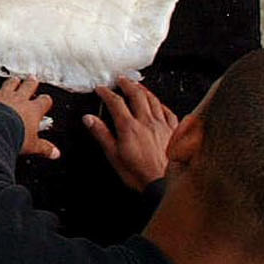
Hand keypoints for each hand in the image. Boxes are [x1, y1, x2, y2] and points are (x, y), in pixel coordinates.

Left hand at [0, 77, 58, 158]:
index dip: (45, 101)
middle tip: (32, 79)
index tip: (45, 101)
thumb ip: (44, 148)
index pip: (44, 101)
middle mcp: (19, 99)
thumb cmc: (14, 138)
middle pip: (28, 86)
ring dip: (12, 82)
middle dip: (31, 83)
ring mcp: (3, 95)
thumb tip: (55, 154)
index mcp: (33, 110)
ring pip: (10, 83)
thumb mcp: (32, 146)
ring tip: (14, 79)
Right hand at [83, 76, 178, 190]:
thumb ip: (102, 134)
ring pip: (153, 100)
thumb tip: (90, 119)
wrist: (163, 184)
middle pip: (136, 95)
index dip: (106, 93)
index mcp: (129, 127)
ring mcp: (162, 125)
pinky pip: (168, 112)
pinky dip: (161, 104)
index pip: (116, 102)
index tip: (101, 89)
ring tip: (137, 85)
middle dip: (127, 84)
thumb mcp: (113, 156)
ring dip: (144, 90)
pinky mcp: (173, 131)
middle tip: (120, 79)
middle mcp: (147, 122)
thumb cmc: (139, 173)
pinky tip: (159, 103)